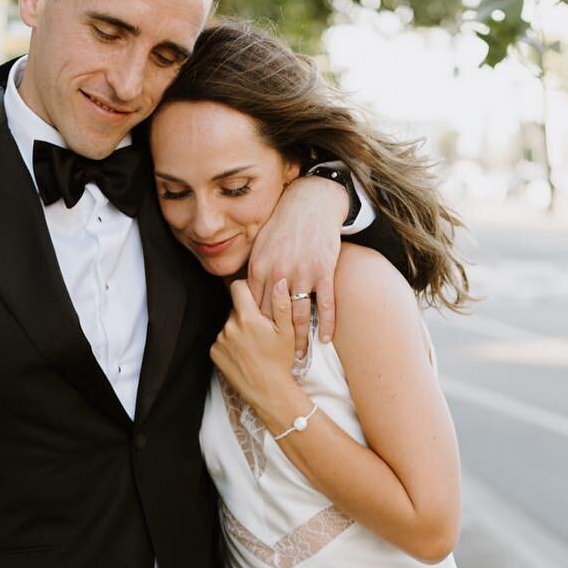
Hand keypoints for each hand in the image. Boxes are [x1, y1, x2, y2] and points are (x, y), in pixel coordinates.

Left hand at [210, 278, 297, 422]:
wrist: (268, 391)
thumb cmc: (280, 361)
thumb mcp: (288, 332)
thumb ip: (281, 304)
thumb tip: (278, 281)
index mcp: (247, 318)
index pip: (238, 287)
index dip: (246, 288)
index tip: (254, 296)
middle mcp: (230, 326)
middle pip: (235, 308)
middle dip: (246, 313)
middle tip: (261, 329)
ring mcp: (220, 340)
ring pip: (229, 324)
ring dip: (238, 329)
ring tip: (253, 345)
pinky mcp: (214, 352)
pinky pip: (222, 339)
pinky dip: (231, 342)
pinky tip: (244, 353)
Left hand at [245, 174, 348, 355]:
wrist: (310, 204)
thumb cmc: (283, 225)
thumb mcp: (259, 246)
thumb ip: (252, 272)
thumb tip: (241, 294)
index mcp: (259, 269)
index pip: (253, 307)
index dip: (254, 330)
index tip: (254, 349)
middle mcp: (279, 273)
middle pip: (274, 316)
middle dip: (273, 342)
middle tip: (274, 363)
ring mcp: (302, 273)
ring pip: (300, 315)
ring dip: (301, 340)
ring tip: (301, 358)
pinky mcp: (324, 271)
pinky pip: (326, 303)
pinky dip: (326, 323)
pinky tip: (324, 340)